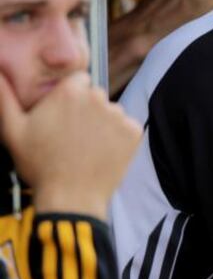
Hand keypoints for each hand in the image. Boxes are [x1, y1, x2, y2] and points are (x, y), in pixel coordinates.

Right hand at [0, 72, 141, 218]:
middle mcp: (98, 98)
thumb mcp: (14, 130)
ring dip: (102, 123)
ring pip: (111, 112)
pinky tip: (102, 152)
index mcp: (70, 92)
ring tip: (86, 146)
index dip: (70, 96)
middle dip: (86, 109)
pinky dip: (118, 137)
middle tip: (72, 134)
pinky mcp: (134, 132)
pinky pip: (126, 127)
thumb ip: (5, 97)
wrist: (71, 198)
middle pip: (95, 95)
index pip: (78, 80)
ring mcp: (119, 115)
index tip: (62, 115)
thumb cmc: (40, 165)